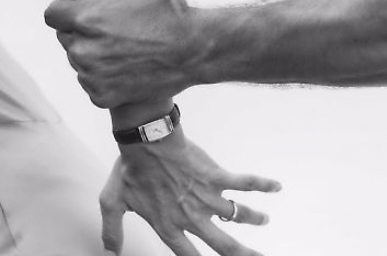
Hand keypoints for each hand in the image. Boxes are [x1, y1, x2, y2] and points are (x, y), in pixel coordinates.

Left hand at [45, 0, 201, 108]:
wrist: (194, 51)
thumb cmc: (173, 9)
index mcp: (86, 18)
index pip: (51, 15)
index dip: (64, 11)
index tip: (79, 11)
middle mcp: (83, 49)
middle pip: (65, 39)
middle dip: (81, 34)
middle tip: (108, 29)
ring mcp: (91, 75)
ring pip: (78, 63)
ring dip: (91, 57)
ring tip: (119, 48)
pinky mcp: (102, 96)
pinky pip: (90, 85)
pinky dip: (103, 80)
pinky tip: (123, 68)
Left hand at [100, 130, 280, 255]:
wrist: (145, 141)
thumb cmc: (129, 170)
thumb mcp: (112, 203)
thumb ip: (112, 231)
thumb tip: (109, 253)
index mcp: (169, 226)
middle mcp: (192, 217)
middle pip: (223, 245)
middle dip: (243, 255)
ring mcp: (206, 197)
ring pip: (238, 215)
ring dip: (253, 219)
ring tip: (265, 221)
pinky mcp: (215, 177)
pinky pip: (243, 183)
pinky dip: (262, 185)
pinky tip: (277, 186)